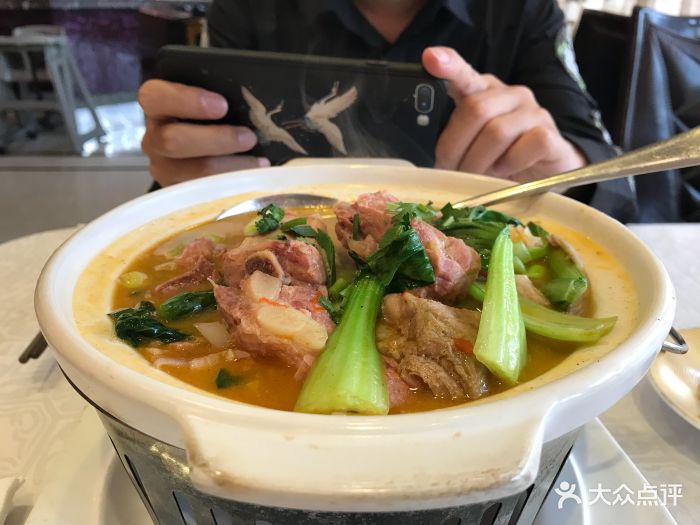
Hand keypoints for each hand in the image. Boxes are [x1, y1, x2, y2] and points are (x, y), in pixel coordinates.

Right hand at [138, 80, 268, 186]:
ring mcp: (164, 168)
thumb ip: (222, 93)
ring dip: (230, 168)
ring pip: (192, 172)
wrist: (205, 150)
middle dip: (216, 140)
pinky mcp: (179, 192)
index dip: (187, 101)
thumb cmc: (211, 117)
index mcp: (156, 105)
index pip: (155, 97)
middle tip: (248, 138)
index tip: (222, 105)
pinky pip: (205, 194)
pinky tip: (254, 179)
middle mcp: (152, 138)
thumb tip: (255, 99)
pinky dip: (233, 186)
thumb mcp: (210, 100)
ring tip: (259, 162)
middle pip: (172, 141)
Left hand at [422, 47, 585, 181]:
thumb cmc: (500, 157)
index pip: (465, 74)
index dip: (449, 66)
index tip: (429, 58)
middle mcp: (510, 95)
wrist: (542, 173)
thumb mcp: (470, 145)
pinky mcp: (550, 135)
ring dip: (478, 161)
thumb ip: (452, 137)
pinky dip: (510, 164)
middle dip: (454, 146)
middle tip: (448, 171)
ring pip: (497, 132)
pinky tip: (504, 171)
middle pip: (475, 110)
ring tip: (473, 177)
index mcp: (484, 92)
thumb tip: (425, 150)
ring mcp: (533, 113)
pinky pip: (527, 144)